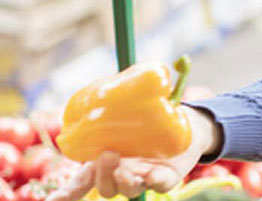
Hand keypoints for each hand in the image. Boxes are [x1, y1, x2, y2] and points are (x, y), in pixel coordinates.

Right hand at [46, 106, 221, 200]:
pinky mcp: (166, 177)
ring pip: (129, 190)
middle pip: (105, 186)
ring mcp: (143, 177)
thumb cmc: (149, 118)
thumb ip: (118, 101)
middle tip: (108, 154)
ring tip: (126, 167)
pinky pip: (159, 184)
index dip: (65, 194)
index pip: (80, 183)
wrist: (185, 125)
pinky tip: (152, 174)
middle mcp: (122, 174)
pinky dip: (154, 181)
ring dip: (124, 181)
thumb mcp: (129, 110)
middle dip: (103, 175)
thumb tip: (121, 81)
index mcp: (105, 161)